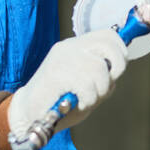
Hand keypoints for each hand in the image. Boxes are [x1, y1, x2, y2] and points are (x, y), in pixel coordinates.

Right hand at [6, 29, 128, 142]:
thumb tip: (117, 71)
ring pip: (99, 69)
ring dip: (99, 91)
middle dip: (116, 68)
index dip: (120, 50)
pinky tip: (79, 103)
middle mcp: (70, 47)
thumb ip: (103, 75)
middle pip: (108, 46)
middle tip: (105, 86)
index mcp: (77, 46)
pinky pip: (87, 85)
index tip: (117, 70)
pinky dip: (89, 99)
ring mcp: (62, 58)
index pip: (107, 35)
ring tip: (87, 99)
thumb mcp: (88, 85)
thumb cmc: (60, 101)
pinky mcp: (56, 73)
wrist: (30, 113)